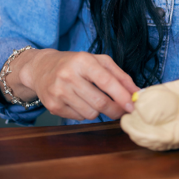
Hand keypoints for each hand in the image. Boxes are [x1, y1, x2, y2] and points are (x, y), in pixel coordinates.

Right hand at [22, 49, 141, 120]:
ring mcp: (59, 92)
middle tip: (122, 111)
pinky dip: (84, 113)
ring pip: (90, 113)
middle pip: (100, 102)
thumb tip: (137, 93)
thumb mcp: (98, 62)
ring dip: (98, 111)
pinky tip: (79, 102)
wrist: (41, 68)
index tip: (133, 106)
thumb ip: (120, 76)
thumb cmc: (75, 64)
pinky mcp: (52, 106)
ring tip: (92, 99)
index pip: (106, 81)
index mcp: (83, 61)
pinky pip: (78, 118)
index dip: (122, 96)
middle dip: (115, 110)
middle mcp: (68, 75)